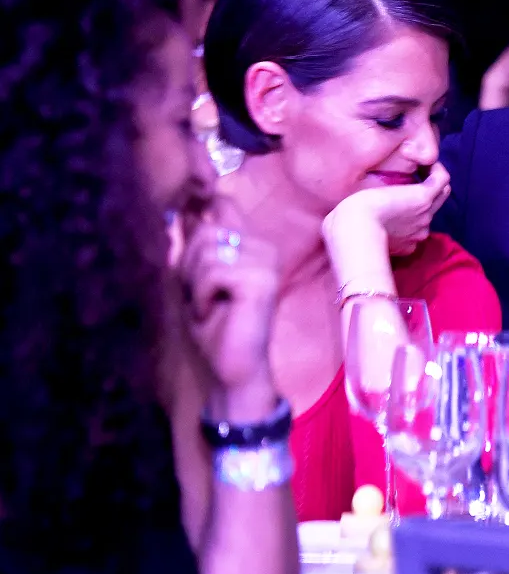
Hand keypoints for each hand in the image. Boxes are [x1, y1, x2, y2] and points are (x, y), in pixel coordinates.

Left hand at [178, 198, 279, 405]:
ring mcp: (266, 263)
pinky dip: (201, 295)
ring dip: (194, 284)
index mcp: (254, 244)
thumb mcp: (195, 279)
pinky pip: (213, 272)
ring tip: (206, 305)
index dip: (200, 212)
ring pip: (208, 250)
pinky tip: (211, 312)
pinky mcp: (261, 281)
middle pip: (206, 230)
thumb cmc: (214, 326)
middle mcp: (265, 248)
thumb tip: (176, 211)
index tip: (191, 231)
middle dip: (189, 264)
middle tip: (199, 294)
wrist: (232, 368)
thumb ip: (192, 246)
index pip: (222, 204)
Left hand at [323, 161, 450, 258]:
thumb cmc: (344, 234)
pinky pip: (442, 179)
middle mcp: (419, 229)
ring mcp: (424, 214)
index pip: (415, 223)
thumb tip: (336, 220)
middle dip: (424, 189)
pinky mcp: (423, 198)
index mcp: (404, 241)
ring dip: (432, 175)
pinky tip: (418, 158)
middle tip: (408, 171)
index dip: (408, 207)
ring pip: (442, 192)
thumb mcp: (352, 232)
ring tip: (416, 162)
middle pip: (433, 207)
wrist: (354, 230)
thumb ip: (352, 227)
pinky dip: (436, 167)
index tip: (393, 195)